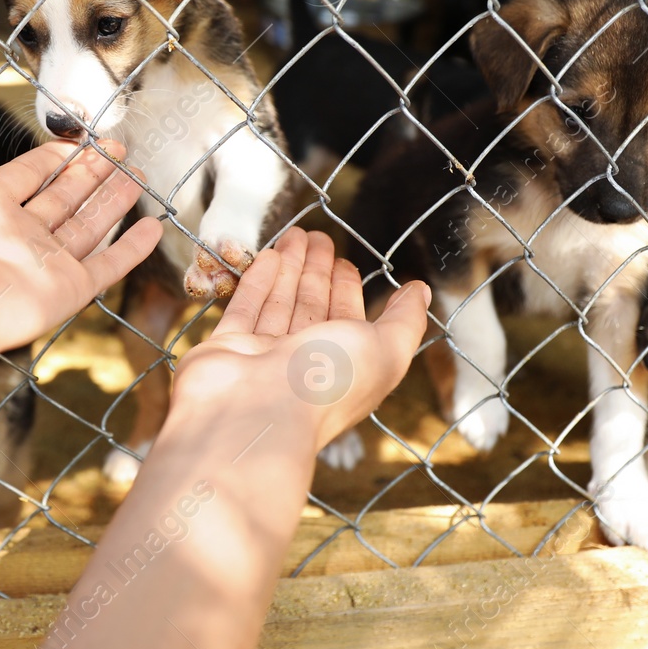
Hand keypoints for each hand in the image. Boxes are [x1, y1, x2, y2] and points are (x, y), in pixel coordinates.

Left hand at [0, 91, 161, 369]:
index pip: (28, 174)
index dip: (54, 156)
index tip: (79, 139)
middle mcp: (16, 235)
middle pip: (63, 197)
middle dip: (92, 173)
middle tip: (120, 150)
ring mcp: (43, 264)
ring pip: (88, 226)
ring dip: (114, 201)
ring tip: (139, 175)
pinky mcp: (65, 291)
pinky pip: (106, 267)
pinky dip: (131, 250)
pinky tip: (153, 227)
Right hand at [174, 228, 427, 454]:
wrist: (253, 415)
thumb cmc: (324, 384)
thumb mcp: (384, 350)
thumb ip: (404, 320)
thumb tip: (420, 291)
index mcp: (343, 366)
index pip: (347, 319)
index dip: (348, 288)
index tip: (344, 260)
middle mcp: (304, 362)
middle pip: (312, 307)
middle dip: (316, 270)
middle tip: (317, 235)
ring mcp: (264, 356)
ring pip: (279, 303)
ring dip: (289, 268)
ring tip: (294, 233)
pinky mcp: (227, 348)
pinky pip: (245, 309)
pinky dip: (258, 282)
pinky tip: (269, 256)